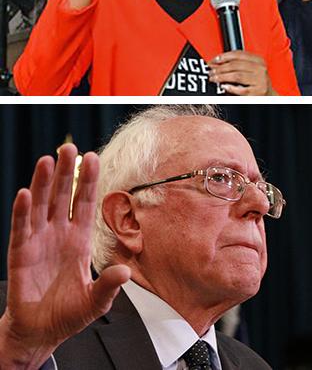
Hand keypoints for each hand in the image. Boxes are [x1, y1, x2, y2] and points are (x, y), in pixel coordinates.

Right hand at [0, 144, 130, 368]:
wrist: (41, 331)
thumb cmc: (69, 314)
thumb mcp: (95, 301)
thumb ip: (108, 286)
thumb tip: (125, 273)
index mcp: (80, 240)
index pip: (85, 203)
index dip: (88, 181)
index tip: (93, 158)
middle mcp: (59, 234)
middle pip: (63, 196)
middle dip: (67, 172)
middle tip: (69, 147)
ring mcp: (38, 241)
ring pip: (41, 205)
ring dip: (44, 183)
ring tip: (47, 161)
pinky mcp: (20, 254)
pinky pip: (21, 228)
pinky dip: (23, 211)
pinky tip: (26, 193)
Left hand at [208, 51, 273, 95]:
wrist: (269, 96)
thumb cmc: (257, 82)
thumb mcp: (250, 69)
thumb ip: (236, 64)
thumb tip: (217, 63)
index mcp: (258, 60)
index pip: (238, 54)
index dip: (224, 56)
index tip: (214, 60)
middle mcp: (260, 69)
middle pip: (236, 65)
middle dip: (220, 68)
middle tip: (211, 71)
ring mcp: (260, 80)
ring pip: (237, 75)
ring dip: (222, 77)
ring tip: (214, 78)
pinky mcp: (258, 92)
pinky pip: (241, 90)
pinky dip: (231, 88)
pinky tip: (224, 86)